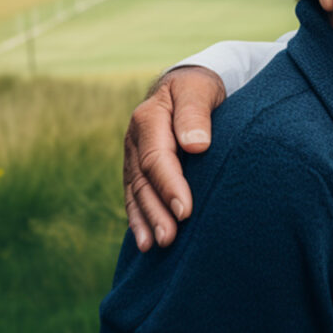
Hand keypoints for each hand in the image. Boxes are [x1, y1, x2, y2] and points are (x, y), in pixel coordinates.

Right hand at [122, 65, 226, 250]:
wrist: (186, 86)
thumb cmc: (198, 88)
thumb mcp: (199, 89)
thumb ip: (195, 113)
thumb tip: (196, 145)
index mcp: (148, 118)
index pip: (157, 158)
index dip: (170, 186)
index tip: (185, 211)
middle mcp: (135, 140)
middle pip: (143, 181)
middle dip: (156, 212)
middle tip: (169, 238)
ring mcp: (133, 156)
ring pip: (136, 192)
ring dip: (145, 221)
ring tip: (155, 246)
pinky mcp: (138, 168)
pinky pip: (134, 195)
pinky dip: (138, 218)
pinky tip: (143, 240)